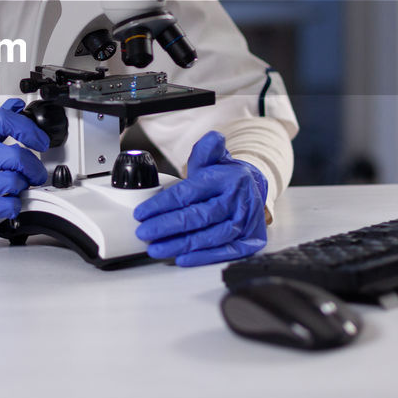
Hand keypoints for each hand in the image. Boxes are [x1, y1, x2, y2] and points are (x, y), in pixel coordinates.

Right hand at [0, 99, 49, 244]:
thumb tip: (16, 106)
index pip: (5, 120)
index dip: (29, 130)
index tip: (40, 141)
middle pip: (16, 157)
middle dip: (33, 169)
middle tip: (34, 175)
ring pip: (15, 182)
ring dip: (19, 190)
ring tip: (8, 191)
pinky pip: (9, 204)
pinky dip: (12, 207)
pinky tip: (2, 205)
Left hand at [133, 131, 267, 266]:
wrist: (254, 189)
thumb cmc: (226, 176)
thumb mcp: (216, 157)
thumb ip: (207, 148)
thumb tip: (212, 138)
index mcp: (227, 178)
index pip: (190, 192)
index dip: (163, 204)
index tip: (142, 213)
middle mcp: (239, 201)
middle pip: (199, 216)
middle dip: (167, 226)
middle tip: (144, 232)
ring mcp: (246, 222)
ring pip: (210, 237)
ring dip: (180, 244)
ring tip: (156, 247)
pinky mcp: (250, 241)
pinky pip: (225, 252)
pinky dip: (203, 257)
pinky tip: (182, 258)